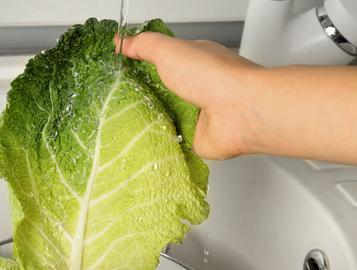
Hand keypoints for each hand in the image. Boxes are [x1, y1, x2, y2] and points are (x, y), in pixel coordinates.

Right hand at [116, 32, 261, 161]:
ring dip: (147, 120)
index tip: (117, 69)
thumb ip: (144, 45)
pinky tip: (144, 140)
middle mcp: (195, 88)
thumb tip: (121, 41)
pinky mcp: (194, 138)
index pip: (160, 62)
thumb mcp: (170, 50)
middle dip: (139, 96)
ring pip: (162, 118)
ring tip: (124, 120)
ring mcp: (195, 114)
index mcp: (192, 63)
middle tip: (116, 99)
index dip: (138, 65)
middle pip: (159, 92)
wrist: (240, 111)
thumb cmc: (215, 77)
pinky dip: (158, 141)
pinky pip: (169, 141)